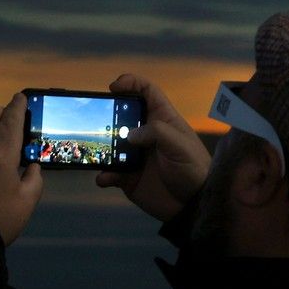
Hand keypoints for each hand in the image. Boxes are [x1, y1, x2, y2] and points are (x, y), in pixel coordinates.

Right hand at [96, 74, 210, 221]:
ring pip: (110, 144)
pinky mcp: (128, 176)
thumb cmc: (193, 168)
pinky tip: (105, 177)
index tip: (114, 86)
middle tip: (96, 118)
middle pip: (122, 115)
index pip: (147, 92)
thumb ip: (156, 133)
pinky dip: (104, 174)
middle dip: (107, 113)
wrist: (193, 205)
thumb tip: (129, 135)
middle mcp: (146, 134)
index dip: (131, 83)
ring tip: (97, 151)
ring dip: (101, 146)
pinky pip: (109, 172)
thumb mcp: (180, 145)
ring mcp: (135, 155)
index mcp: (162, 120)